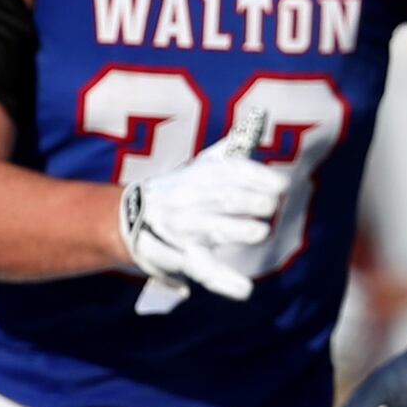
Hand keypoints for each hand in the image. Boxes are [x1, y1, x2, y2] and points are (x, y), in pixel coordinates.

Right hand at [120, 126, 290, 311]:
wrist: (128, 219)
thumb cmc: (179, 189)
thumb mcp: (203, 164)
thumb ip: (233, 146)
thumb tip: (259, 115)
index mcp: (200, 175)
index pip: (230, 172)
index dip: (256, 177)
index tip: (278, 185)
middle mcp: (191, 199)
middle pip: (223, 198)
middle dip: (250, 201)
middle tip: (270, 205)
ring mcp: (186, 230)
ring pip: (213, 229)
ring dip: (236, 229)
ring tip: (259, 231)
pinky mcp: (182, 258)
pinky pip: (204, 270)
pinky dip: (224, 282)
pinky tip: (244, 291)